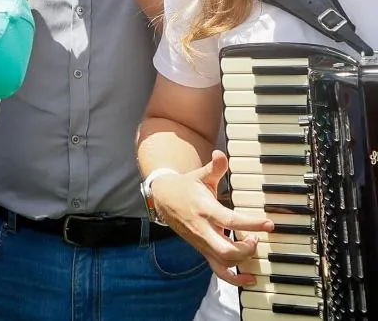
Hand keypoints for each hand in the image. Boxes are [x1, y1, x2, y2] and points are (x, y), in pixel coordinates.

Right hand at [148, 153, 273, 286]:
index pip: (231, 221)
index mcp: (205, 210)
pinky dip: (235, 279)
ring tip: (252, 245)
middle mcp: (203, 230)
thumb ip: (214, 167)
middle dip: (247, 248)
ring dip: (243, 259)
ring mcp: (203, 243)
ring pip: (224, 262)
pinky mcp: (203, 251)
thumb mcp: (200, 175)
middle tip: (257, 237)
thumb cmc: (187, 187)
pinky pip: (219, 271)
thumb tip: (220, 154)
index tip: (269, 224)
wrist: (164, 199)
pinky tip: (250, 278)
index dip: (252, 224)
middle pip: (227, 250)